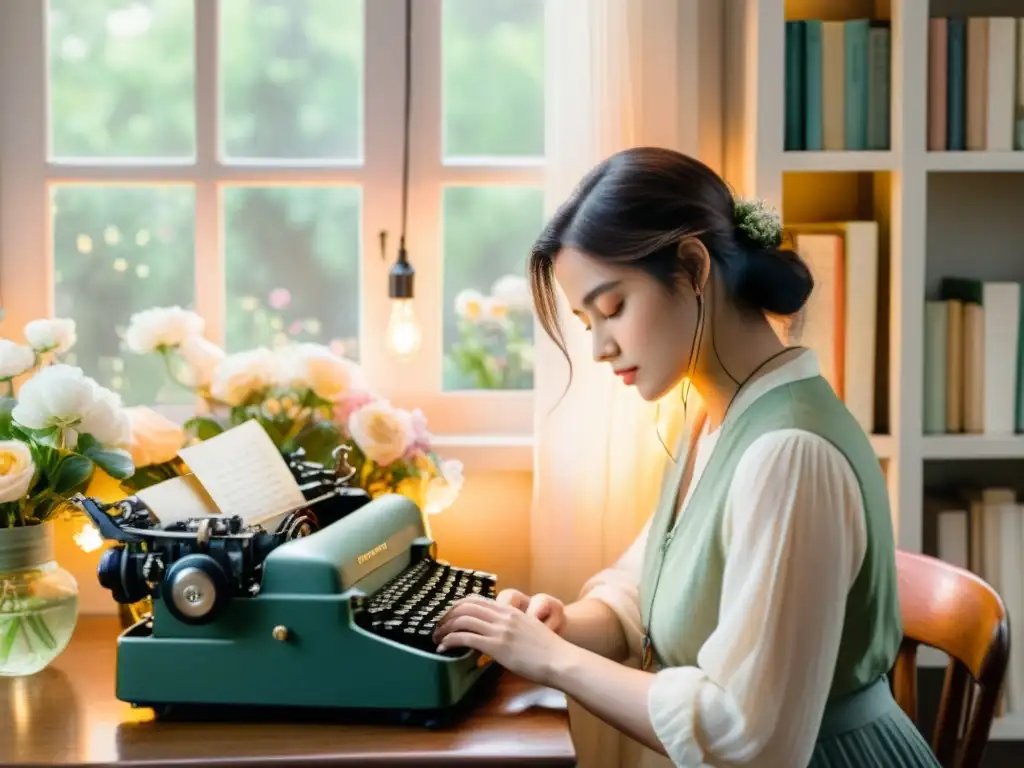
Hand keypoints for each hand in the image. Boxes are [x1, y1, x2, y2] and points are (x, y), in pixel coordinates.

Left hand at [433, 594, 575, 686]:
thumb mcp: (528, 631)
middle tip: (438, 628)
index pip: (477, 600)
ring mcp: (500, 630)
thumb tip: (495, 638)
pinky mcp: (497, 646)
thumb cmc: (548, 651)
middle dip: (447, 616)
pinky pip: (466, 637)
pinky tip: (444, 648)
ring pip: (462, 620)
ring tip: (438, 639)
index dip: (458, 606)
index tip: (449, 616)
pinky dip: (450, 641)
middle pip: (466, 607)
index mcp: (510, 611)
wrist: (561, 660)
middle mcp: (503, 616)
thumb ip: (511, 628)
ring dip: (445, 629)